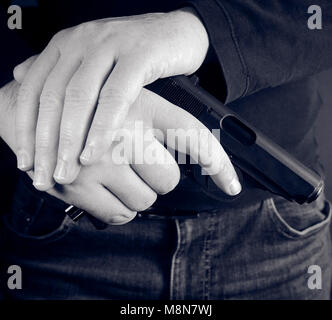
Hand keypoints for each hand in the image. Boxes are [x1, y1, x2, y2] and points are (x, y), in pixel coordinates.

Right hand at [1, 81, 240, 223]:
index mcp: (141, 104)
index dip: (218, 164)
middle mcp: (122, 130)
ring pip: (144, 202)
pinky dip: (119, 209)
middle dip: (156, 180)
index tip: (232, 185)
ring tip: (116, 174)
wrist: (31, 109)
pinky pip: (119, 215)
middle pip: (168, 180)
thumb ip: (155, 125)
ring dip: (135, 194)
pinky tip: (105, 188)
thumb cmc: (88, 109)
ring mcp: (98, 160)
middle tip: (137, 166)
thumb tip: (185, 158)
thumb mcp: (127, 100)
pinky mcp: (77, 185)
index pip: (193, 137)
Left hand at [14, 8, 209, 190]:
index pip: (35, 88)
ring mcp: (110, 46)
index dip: (25, 127)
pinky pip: (116, 95)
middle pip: (53, 96)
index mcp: (68, 44)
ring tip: (67, 170)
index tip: (25, 161)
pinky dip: (103, 126)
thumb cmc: (135, 53)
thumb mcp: (93, 59)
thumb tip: (20, 75)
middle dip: (45, 142)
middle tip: (44, 175)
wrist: (178, 32)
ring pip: (80, 96)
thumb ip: (58, 69)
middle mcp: (83, 42)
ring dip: (70, 139)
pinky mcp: (139, 55)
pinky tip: (95, 150)